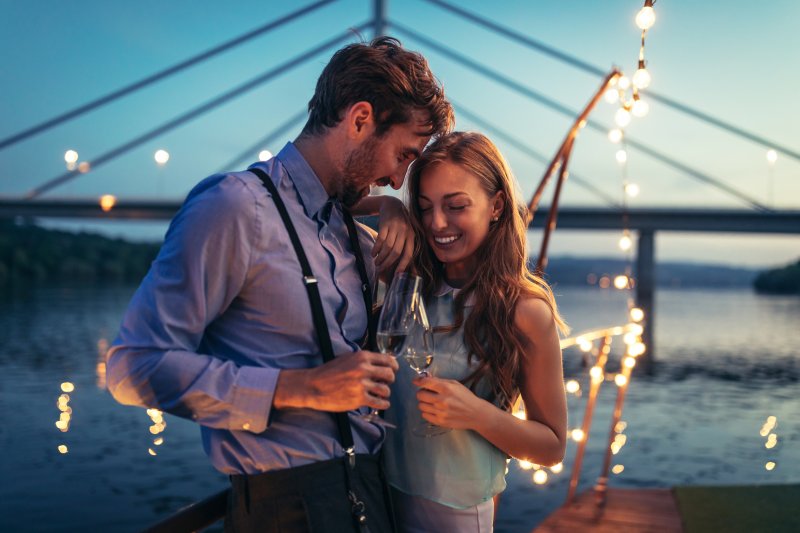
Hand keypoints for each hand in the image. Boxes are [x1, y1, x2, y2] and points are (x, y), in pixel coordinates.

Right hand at [276, 351, 398, 411]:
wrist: (313, 386)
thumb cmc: (328, 372)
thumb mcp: (347, 358)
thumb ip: (363, 360)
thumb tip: (380, 363)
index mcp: (362, 357)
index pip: (388, 360)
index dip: (393, 366)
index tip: (393, 370)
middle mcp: (364, 369)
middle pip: (390, 375)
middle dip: (390, 379)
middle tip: (385, 382)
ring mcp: (361, 385)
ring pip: (386, 390)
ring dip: (385, 393)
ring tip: (380, 394)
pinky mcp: (358, 399)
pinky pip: (379, 403)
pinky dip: (383, 404)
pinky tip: (381, 404)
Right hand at [372, 196, 414, 274]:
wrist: (392, 205)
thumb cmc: (400, 225)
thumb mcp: (407, 234)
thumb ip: (407, 248)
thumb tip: (408, 269)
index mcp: (411, 236)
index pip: (408, 254)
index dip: (403, 265)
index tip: (396, 274)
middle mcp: (405, 232)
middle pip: (396, 252)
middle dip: (388, 263)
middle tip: (380, 269)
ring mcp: (395, 227)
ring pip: (387, 247)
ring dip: (380, 257)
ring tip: (376, 262)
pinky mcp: (385, 224)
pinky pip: (380, 239)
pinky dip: (376, 248)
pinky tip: (373, 253)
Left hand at [413, 376, 485, 429]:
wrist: (476, 414)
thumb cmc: (466, 397)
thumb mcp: (455, 384)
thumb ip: (440, 381)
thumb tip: (425, 378)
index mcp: (446, 388)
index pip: (425, 383)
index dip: (418, 381)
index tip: (416, 381)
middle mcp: (442, 400)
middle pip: (420, 395)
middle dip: (421, 393)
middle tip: (427, 393)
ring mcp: (440, 412)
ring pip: (421, 405)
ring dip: (424, 403)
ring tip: (431, 402)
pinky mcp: (440, 421)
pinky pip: (424, 415)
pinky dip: (426, 412)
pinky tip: (433, 410)